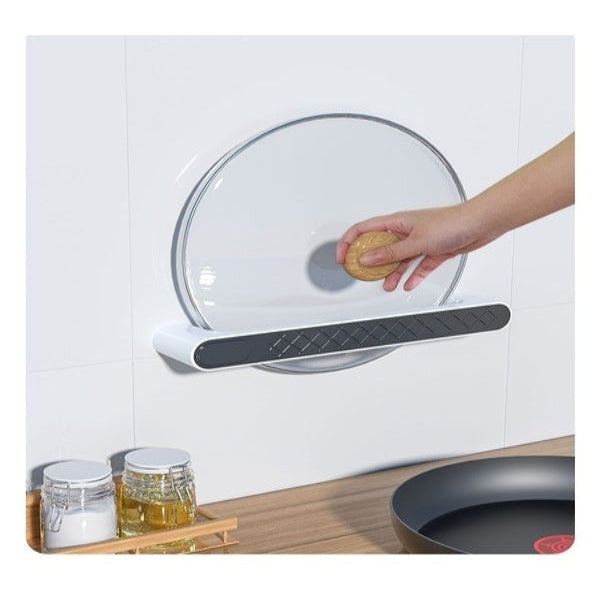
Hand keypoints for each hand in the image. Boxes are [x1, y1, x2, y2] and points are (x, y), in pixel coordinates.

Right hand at [336, 204, 494, 291]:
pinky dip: (412, 276)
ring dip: (391, 273)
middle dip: (370, 262)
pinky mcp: (432, 251)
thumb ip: (390, 253)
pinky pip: (417, 266)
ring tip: (387, 285)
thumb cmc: (452, 222)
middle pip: (379, 247)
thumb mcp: (415, 242)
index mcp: (396, 221)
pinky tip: (408, 284)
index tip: (342, 257)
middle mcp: (405, 231)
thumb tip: (367, 258)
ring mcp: (418, 241)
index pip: (363, 230)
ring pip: (398, 260)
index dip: (348, 242)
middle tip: (362, 275)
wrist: (480, 225)